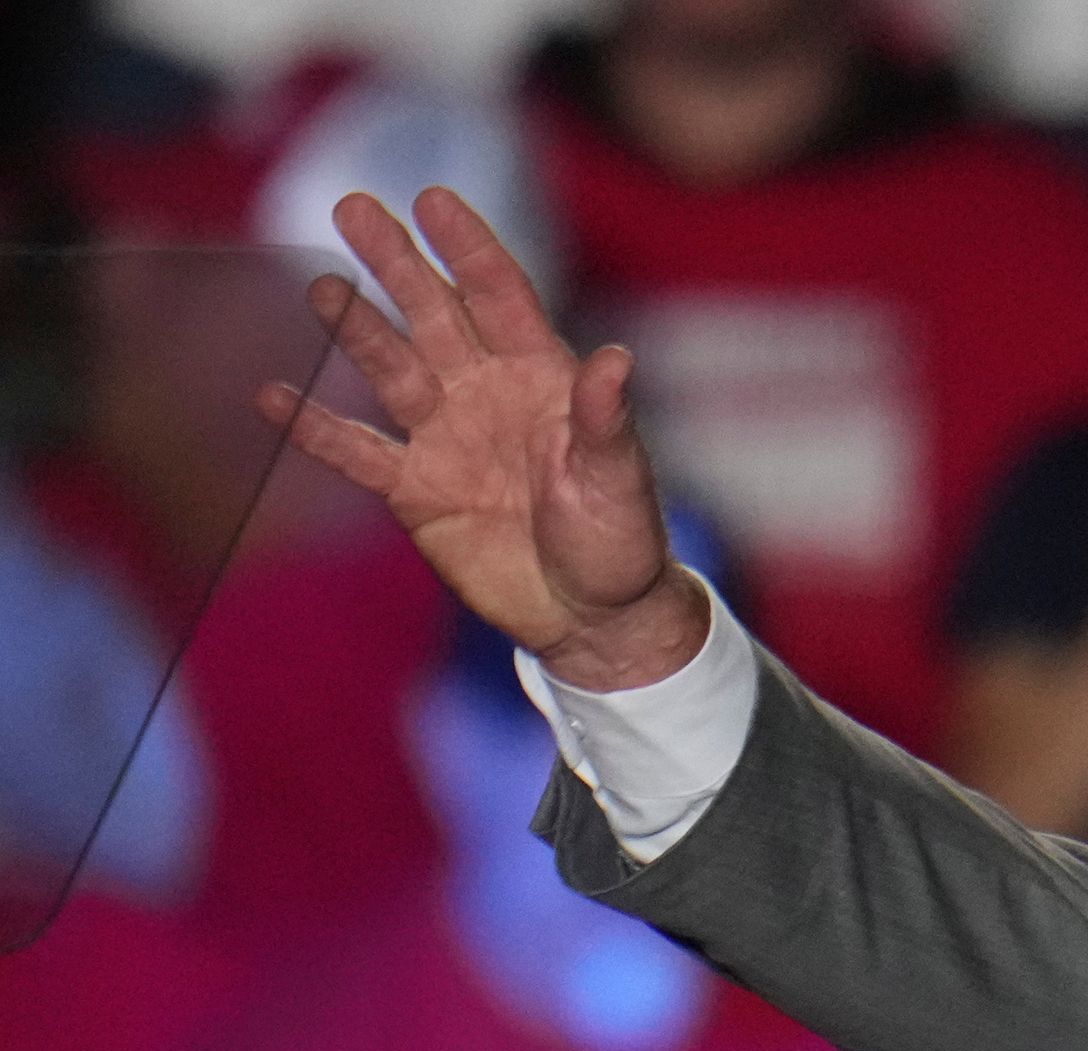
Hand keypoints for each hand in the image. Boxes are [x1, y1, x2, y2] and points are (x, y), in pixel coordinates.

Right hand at [261, 189, 706, 692]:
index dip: (467, 249)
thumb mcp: (619, 480)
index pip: (500, 297)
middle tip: (353, 206)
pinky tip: (273, 396)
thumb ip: (605, 422)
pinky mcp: (414, 489)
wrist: (592, 618)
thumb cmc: (620, 543)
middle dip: (396, 263)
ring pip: (391, 367)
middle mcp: (485, 394)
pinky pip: (356, 450)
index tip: (432, 200)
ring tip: (321, 287)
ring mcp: (445, 437)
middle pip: (433, 314)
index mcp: (542, 378)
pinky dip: (316, 427)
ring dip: (356, 328)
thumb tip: (616, 360)